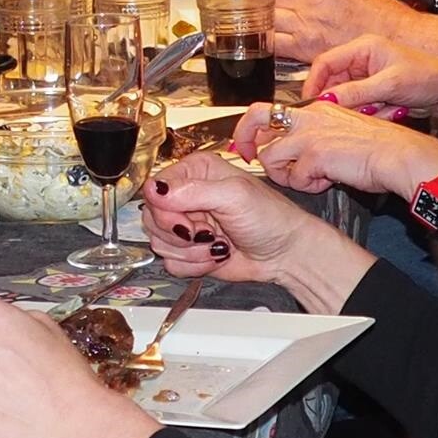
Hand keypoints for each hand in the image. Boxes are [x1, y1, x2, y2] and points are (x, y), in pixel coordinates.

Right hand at [143, 154, 370, 311]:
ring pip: (159, 242)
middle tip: (208, 233)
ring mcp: (187, 224)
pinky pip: (170, 262)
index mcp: (195, 172)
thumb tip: (155, 190)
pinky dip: (193, 265)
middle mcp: (187, 195)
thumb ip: (192, 191)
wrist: (285, 253)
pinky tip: (215, 256)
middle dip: (181, 235)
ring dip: (191, 252)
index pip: (155, 190)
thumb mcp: (234, 196)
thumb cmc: (270, 218)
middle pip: (152, 218)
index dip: (167, 211)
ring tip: (217, 244)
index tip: (189, 223)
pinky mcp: (189, 250)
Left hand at [235, 100, 437, 202]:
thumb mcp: (340, 132)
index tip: (247, 145)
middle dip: (242, 140)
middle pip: (256, 118)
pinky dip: (307, 186)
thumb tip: (291, 153)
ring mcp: (310, 134)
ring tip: (307, 179)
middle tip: (247, 158)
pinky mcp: (315, 154)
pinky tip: (327, 182)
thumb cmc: (378, 148)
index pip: (269, 109)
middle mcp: (308, 116)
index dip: (252, 129)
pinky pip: (295, 178)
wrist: (400, 155)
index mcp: (315, 108)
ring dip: (283, 175)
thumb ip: (314, 137)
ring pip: (268, 156)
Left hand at [267, 0, 421, 62]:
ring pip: (265, 16)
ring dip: (256, 18)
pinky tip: (262, 36)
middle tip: (250, 2)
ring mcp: (306, 24)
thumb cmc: (376, 13)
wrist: (394, 38)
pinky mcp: (305, 48)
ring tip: (252, 19)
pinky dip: (263, 39)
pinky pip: (272, 41)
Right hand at [301, 31, 437, 113]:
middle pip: (333, 82)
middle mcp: (362, 60)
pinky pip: (359, 105)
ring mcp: (367, 76)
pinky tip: (388, 111)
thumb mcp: (389, 84)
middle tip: (356, 111)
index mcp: (363, 47)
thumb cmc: (428, 76)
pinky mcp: (373, 91)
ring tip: (384, 108)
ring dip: (361, 108)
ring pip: (346, 97)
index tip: (310, 101)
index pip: (325, 62)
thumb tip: (326, 100)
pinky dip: (370, 113)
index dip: (313, 82)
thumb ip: (355, 92)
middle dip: (344, 101)